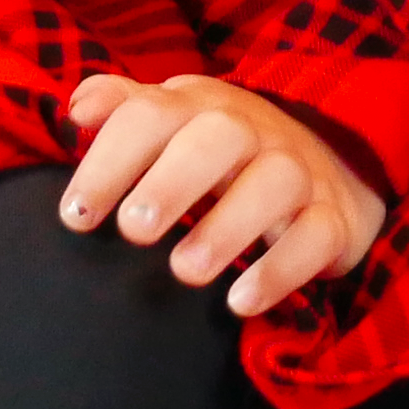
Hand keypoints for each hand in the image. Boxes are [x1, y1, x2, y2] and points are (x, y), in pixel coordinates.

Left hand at [62, 72, 391, 317]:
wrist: (330, 162)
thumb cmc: (222, 152)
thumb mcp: (175, 121)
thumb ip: (124, 110)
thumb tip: (77, 109)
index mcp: (200, 106)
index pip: (151, 115)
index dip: (108, 160)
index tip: (75, 217)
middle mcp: (252, 130)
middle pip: (217, 137)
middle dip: (171, 182)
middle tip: (132, 230)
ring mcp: (298, 170)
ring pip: (273, 182)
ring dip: (227, 227)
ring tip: (184, 271)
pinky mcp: (332, 216)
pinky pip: (315, 236)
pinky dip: (281, 269)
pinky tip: (241, 302)